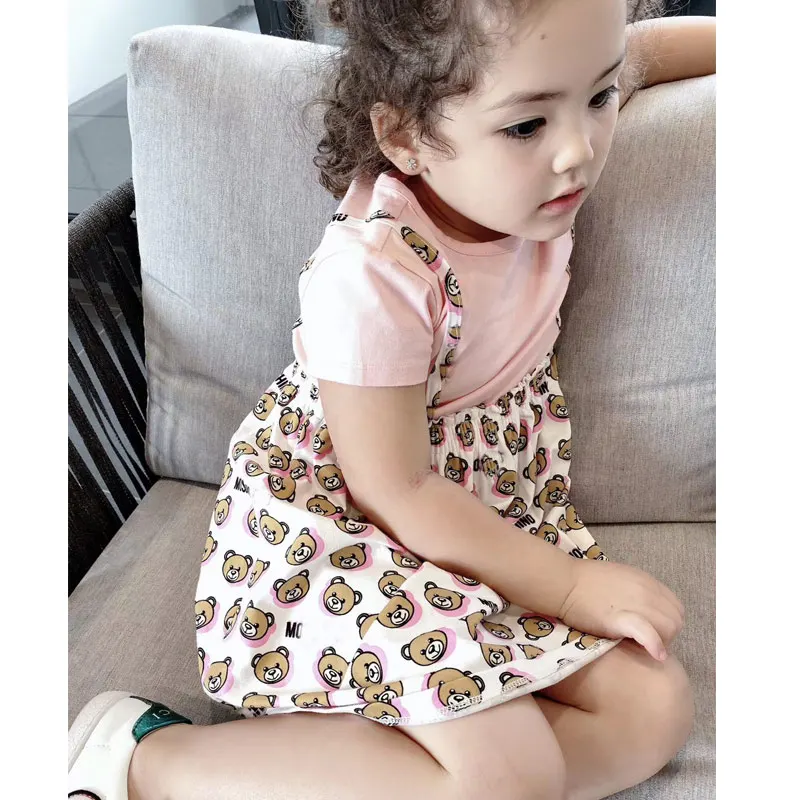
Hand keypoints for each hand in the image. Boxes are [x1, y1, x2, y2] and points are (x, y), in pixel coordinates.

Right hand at [558, 558, 684, 660]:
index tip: (651, 630)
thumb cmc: (584, 581)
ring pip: (668, 628)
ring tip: (641, 647)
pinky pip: (649, 632)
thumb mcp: (618, 578)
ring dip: (660, 642)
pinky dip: (655, 644)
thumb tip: (643, 608)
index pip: (675, 607)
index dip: (666, 622)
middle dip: (666, 634)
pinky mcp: (622, 618)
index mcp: (646, 581)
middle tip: (645, 641)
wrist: (564, 582)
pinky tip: (655, 655)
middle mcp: (647, 590)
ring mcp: (636, 603)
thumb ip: (635, 591)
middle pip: (675, 620)